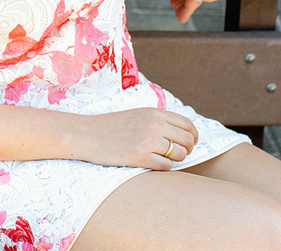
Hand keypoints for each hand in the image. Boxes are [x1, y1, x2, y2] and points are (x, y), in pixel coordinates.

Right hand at [77, 108, 198, 170]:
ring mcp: (147, 141)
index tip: (190, 143)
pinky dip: (163, 167)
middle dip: (187, 150)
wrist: (87, 134)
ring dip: (175, 160)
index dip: (193, 136)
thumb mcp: (138, 114)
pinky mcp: (139, 157)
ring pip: (179, 155)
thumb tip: (183, 132)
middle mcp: (154, 125)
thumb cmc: (112, 126)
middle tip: (178, 154)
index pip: (188, 125)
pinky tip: (152, 163)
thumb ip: (159, 120)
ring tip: (162, 158)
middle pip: (187, 141)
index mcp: (154, 113)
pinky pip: (166, 166)